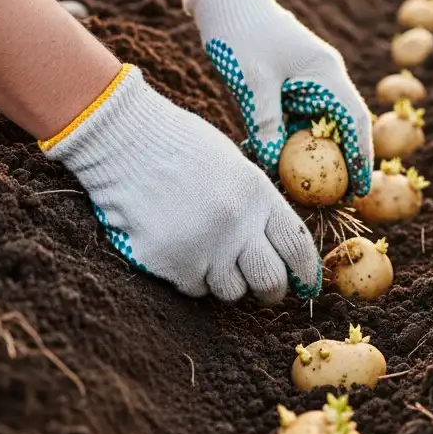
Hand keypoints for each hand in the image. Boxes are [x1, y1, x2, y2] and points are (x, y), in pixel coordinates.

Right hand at [41, 65, 321, 300]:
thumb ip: (258, 204)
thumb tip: (278, 244)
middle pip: (270, 280)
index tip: (306, 284)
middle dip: (271, 290)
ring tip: (210, 254)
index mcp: (259, 194)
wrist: (125, 142)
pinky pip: (195, 288)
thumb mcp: (236, 166)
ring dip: (226, 281)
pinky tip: (180, 249)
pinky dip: (191, 278)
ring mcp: (205, 246)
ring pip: (232, 291)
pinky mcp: (171, 263)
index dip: (306, 271)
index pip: (296, 245)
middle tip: (266, 291)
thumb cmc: (181, 147)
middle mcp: (238, 224)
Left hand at [182, 0, 373, 194]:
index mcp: (326, 73)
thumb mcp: (253, 82)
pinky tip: (274, 163)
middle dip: (339, 164)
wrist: (226, 2)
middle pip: (340, 129)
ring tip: (301, 190)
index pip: (355, 120)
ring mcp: (307, 83)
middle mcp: (324, 79)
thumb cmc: (242, 35)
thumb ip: (265, 122)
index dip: (362, 157)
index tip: (360, 189)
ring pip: (316, 128)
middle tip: (331, 199)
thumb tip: (272, 163)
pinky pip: (295, 120)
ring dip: (310, 156)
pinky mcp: (289, 86)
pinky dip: (289, 142)